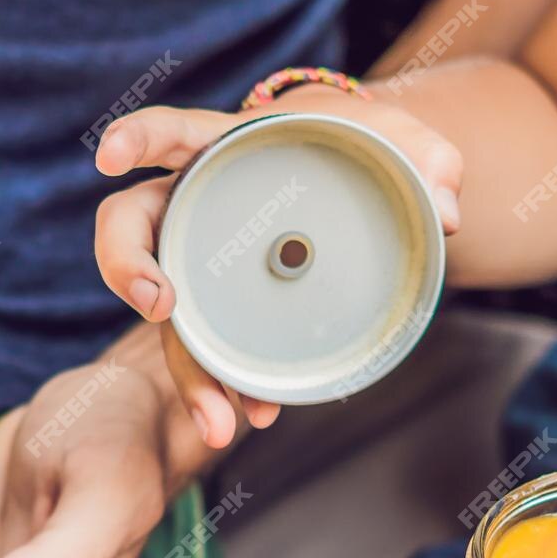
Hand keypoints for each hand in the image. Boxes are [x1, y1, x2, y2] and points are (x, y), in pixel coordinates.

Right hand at [92, 92, 462, 448]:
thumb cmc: (366, 154)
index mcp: (226, 150)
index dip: (134, 139)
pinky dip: (231, 388)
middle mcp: (197, 210)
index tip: (111, 157)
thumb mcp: (403, 144)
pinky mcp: (229, 314)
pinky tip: (256, 415)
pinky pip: (215, 353)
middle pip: (131, 233)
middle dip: (130, 271)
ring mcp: (205, 268)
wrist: (366, 197)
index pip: (168, 134)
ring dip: (191, 372)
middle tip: (159, 307)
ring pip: (172, 319)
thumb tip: (445, 211)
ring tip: (220, 422)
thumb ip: (429, 160)